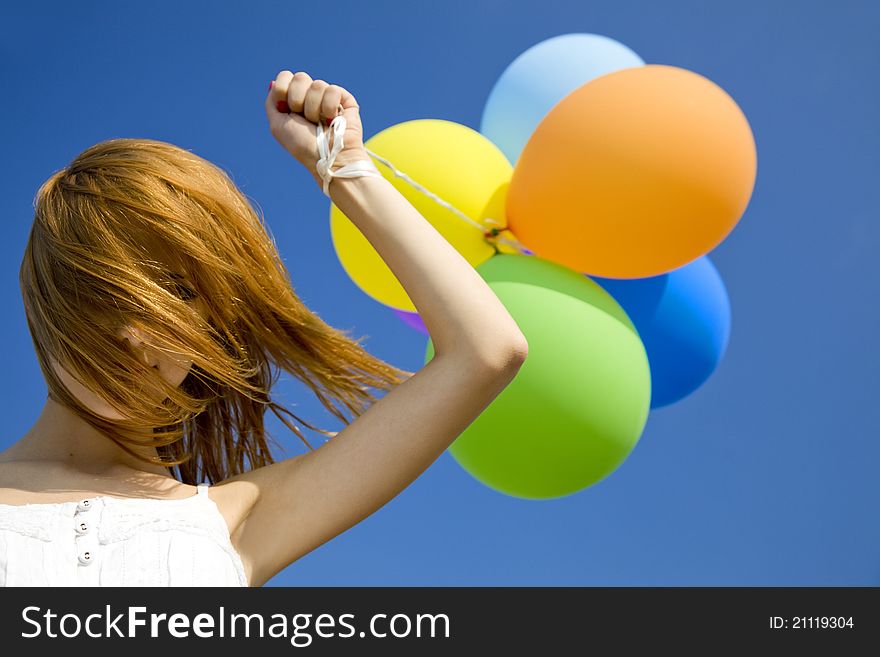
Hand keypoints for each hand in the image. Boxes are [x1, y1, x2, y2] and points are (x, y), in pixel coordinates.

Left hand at [265, 71, 369, 190]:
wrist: (327, 158)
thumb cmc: (303, 146)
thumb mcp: (278, 125)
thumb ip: (272, 101)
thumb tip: (273, 82)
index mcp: (293, 100)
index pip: (285, 77)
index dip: (283, 91)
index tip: (288, 111)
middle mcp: (310, 96)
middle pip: (300, 77)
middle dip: (298, 101)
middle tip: (305, 120)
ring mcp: (327, 97)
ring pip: (317, 84)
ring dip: (315, 109)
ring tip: (321, 124)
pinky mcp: (344, 99)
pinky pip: (333, 90)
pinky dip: (330, 108)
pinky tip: (332, 120)